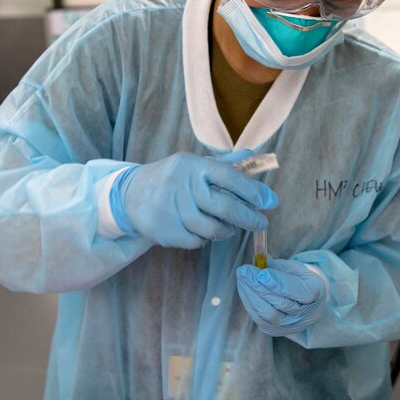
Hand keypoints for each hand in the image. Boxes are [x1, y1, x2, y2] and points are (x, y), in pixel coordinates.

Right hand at [112, 150, 277, 248]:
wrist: (129, 194)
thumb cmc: (171, 178)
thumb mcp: (194, 165)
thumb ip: (224, 164)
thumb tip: (252, 157)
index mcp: (194, 167)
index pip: (230, 177)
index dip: (253, 191)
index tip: (270, 201)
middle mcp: (183, 186)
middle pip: (225, 207)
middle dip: (249, 218)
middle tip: (262, 223)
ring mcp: (172, 209)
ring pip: (212, 229)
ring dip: (226, 231)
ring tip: (228, 228)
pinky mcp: (164, 230)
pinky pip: (196, 241)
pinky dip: (204, 239)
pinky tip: (201, 231)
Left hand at [236, 258, 327, 335]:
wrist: (304, 301)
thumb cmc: (298, 280)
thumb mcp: (294, 268)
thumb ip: (277, 266)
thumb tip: (259, 260)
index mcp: (316, 293)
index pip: (298, 291)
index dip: (278, 283)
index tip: (261, 273)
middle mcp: (307, 314)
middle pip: (281, 303)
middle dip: (259, 286)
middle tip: (244, 271)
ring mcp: (292, 326)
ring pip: (268, 314)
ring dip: (251, 295)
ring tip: (242, 278)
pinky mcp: (276, 331)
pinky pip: (259, 319)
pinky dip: (249, 303)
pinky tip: (244, 289)